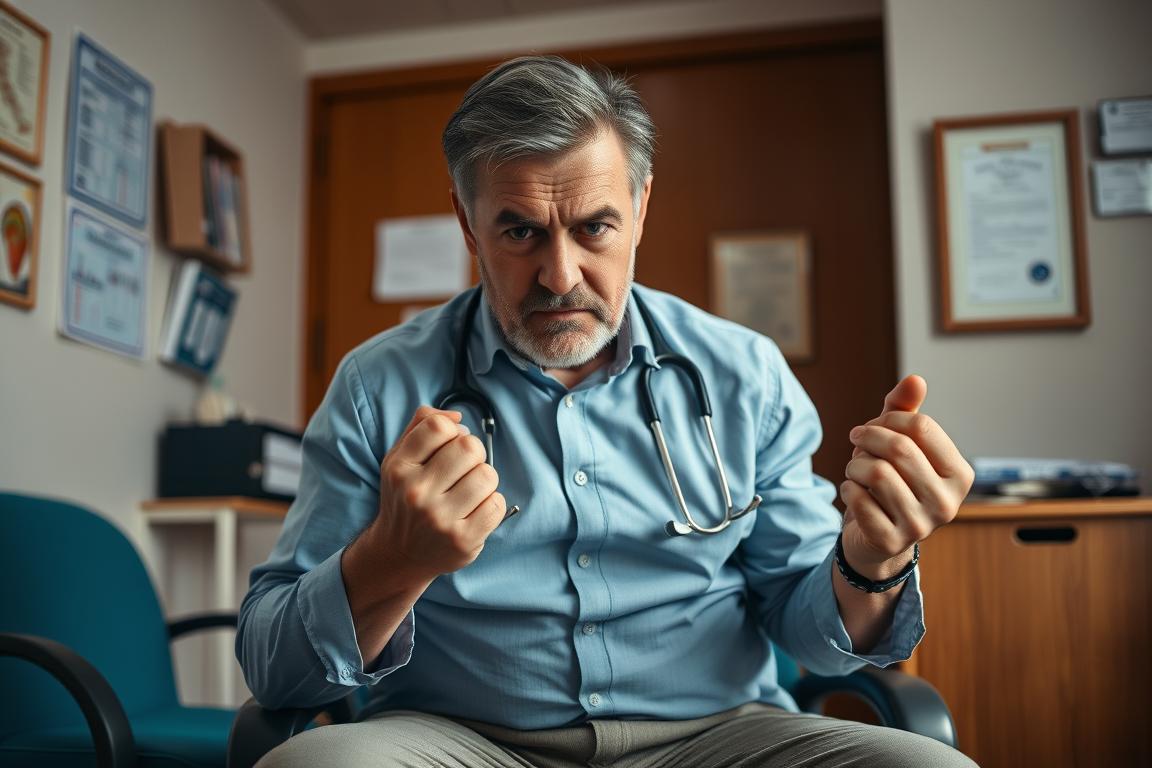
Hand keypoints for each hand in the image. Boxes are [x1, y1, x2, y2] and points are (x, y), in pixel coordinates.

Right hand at [369, 405, 506, 580]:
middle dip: (474, 454)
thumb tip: (457, 416)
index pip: (439, 427)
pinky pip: (497, 504)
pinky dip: (491, 504)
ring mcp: (439, 519)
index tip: (448, 447)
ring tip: (469, 491)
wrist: (399, 553)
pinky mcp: (462, 540)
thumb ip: (422, 425)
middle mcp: (416, 492)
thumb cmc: (406, 497)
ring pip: (487, 475)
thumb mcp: (399, 458)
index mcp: (399, 467)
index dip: (452, 432)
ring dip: (484, 480)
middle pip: (470, 447)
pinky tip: (474, 510)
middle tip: (464, 469)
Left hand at [839, 376, 973, 580]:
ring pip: (877, 473)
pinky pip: (858, 500)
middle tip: (856, 440)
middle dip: (868, 438)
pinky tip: (853, 492)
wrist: (876, 537)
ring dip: (855, 464)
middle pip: (899, 448)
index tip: (871, 426)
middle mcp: (948, 503)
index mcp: (960, 474)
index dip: (888, 420)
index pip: (922, 427)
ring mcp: (921, 526)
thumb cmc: (891, 481)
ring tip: (855, 469)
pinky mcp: (891, 541)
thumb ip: (904, 411)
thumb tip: (915, 379)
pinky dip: (847, 488)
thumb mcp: (898, 443)